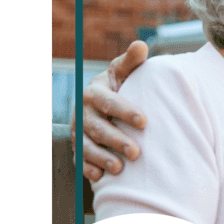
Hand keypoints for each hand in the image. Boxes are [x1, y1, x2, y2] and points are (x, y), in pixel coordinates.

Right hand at [73, 40, 148, 181]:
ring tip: (120, 168)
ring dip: (102, 158)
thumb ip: (131, 62)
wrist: (104, 103)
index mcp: (95, 92)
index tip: (145, 121)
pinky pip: (80, 159)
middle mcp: (84, 112)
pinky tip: (100, 178)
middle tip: (136, 152)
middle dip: (116, 140)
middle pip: (97, 127)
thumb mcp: (124, 72)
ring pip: (87, 146)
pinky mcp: (79, 146)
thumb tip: (141, 45)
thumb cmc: (121, 86)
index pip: (108, 102)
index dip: (125, 111)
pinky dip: (88, 169)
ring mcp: (80, 131)